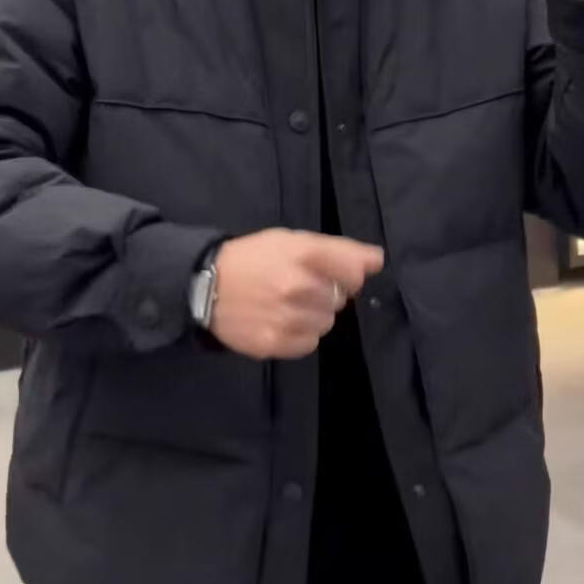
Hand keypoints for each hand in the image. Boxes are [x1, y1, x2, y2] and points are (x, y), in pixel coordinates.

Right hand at [207, 228, 384, 359]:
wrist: (206, 285)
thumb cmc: (253, 257)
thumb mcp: (291, 240)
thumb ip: (338, 249)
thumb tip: (377, 260)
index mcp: (303, 254)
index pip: (354, 271)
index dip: (350, 273)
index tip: (336, 273)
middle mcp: (297, 286)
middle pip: (340, 299)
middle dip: (325, 292)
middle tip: (298, 285)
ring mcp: (286, 318)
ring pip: (326, 323)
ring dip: (313, 315)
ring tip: (287, 304)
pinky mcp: (275, 344)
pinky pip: (309, 343)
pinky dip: (301, 334)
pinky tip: (280, 321)